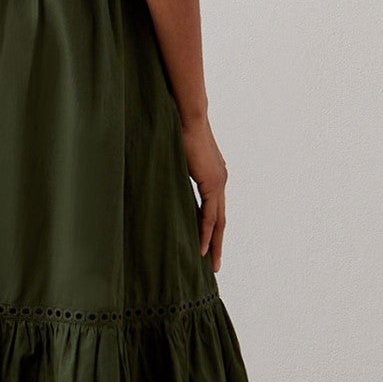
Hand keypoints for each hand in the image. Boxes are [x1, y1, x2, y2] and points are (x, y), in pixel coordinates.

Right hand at [180, 113, 227, 270]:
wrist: (188, 117)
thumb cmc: (178, 131)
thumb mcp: (178, 158)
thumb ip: (176, 173)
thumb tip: (161, 179)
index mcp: (214, 175)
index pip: (215, 209)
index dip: (212, 229)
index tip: (208, 245)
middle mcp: (220, 181)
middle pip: (220, 220)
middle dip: (217, 243)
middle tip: (214, 264)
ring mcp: (219, 182)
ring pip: (218, 221)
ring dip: (214, 243)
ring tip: (210, 263)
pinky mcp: (212, 183)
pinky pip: (210, 215)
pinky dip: (206, 233)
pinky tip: (201, 248)